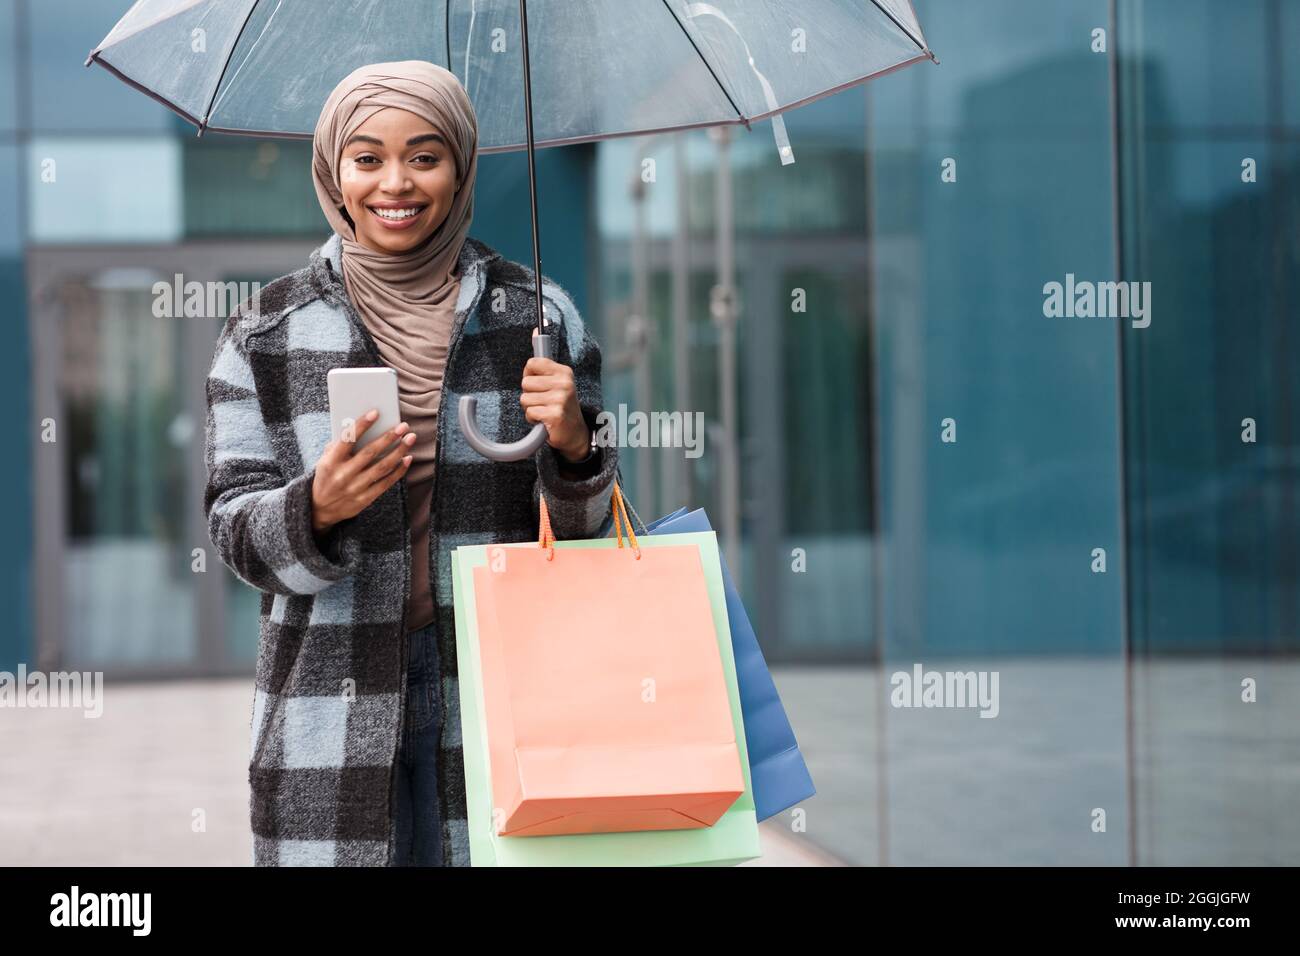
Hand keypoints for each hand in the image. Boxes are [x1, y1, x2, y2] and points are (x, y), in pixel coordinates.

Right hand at [310, 408, 415, 532]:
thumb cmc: (326, 476)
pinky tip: (407, 458)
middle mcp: (343, 475)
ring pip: (382, 467)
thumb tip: (359, 427)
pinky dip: (399, 470)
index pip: (347, 439)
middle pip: (370, 452)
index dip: (361, 425)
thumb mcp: (324, 460)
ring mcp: (355, 488)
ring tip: (410, 438)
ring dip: (399, 451)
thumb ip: (338, 445)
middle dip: (388, 437)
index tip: (376, 412)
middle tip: (403, 426)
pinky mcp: (365, 499)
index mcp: (330, 462)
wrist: (319, 509)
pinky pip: (386, 483)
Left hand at [520, 327, 590, 461]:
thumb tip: (536, 329)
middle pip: (525, 383)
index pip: (532, 364)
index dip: (529, 376)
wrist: (575, 433)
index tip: (539, 384)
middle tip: (543, 402)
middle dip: (530, 395)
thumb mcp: (555, 380)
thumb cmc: (560, 404)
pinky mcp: (555, 415)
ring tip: (545, 411)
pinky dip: (533, 420)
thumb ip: (543, 360)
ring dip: (531, 408)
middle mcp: (564, 383)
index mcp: (564, 371)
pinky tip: (545, 421)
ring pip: (525, 399)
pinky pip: (529, 413)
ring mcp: (561, 399)